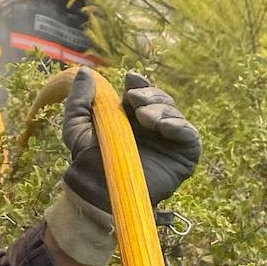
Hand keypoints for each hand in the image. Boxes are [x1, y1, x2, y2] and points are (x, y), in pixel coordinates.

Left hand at [45, 70, 200, 265]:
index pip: (143, 93)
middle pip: (161, 100)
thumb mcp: (76, 127)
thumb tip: (86, 72)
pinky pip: (190, 136)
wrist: (97, 193)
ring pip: (175, 114)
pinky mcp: (184, 158)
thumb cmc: (86, 163)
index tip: (131, 80)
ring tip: (144, 117)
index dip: (140, 84)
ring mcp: (170, 142)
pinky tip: (164, 126)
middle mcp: (153, 128)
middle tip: (135, 100)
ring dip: (162, 109)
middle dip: (150, 95)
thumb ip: (79, 100)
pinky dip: (180, 126)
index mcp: (131, 118)